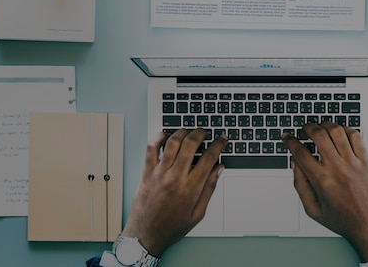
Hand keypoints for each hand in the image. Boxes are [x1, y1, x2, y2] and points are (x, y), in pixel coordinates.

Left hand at [121, 129, 227, 256]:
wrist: (145, 235)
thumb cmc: (172, 227)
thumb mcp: (198, 213)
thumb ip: (210, 189)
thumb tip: (219, 169)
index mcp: (191, 188)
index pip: (209, 158)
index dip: (218, 144)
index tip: (222, 139)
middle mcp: (175, 178)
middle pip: (190, 144)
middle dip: (201, 133)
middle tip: (205, 132)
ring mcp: (159, 173)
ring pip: (172, 142)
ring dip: (182, 132)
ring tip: (188, 132)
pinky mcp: (146, 172)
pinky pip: (151, 148)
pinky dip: (158, 137)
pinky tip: (166, 136)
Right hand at [282, 122, 367, 262]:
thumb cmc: (342, 220)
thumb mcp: (312, 209)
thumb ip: (300, 185)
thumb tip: (294, 163)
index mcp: (322, 181)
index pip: (300, 152)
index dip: (290, 141)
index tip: (287, 137)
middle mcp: (338, 169)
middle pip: (318, 135)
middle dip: (307, 128)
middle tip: (304, 130)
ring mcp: (354, 163)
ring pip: (337, 131)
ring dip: (325, 125)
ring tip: (320, 128)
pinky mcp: (366, 161)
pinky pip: (356, 136)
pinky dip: (345, 129)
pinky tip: (339, 133)